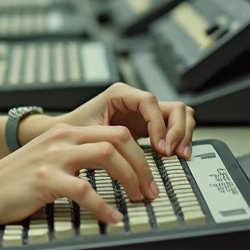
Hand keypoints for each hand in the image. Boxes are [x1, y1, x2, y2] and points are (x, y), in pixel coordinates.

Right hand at [0, 122, 161, 227]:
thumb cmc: (16, 180)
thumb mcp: (49, 156)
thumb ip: (75, 154)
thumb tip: (110, 165)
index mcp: (66, 132)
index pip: (116, 132)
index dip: (139, 154)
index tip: (148, 176)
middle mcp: (62, 139)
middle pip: (118, 139)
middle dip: (142, 165)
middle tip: (150, 190)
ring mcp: (54, 157)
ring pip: (107, 156)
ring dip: (130, 180)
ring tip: (137, 201)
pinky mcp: (45, 179)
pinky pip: (85, 190)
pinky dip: (104, 206)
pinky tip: (112, 218)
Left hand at [61, 83, 196, 159]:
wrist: (66, 135)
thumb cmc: (73, 130)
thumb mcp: (90, 131)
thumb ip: (109, 137)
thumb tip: (127, 150)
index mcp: (120, 94)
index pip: (151, 102)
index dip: (158, 125)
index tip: (160, 148)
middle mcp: (136, 100)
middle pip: (174, 107)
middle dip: (179, 130)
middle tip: (173, 153)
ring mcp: (145, 113)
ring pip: (180, 115)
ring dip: (184, 135)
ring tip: (179, 156)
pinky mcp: (148, 126)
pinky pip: (174, 128)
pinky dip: (179, 140)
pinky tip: (174, 156)